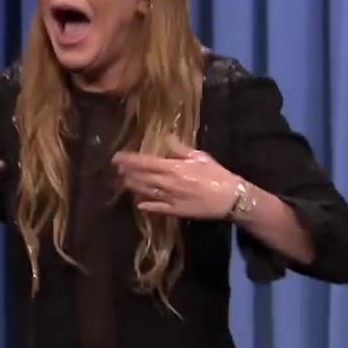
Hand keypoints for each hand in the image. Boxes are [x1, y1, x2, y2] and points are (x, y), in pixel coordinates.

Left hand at [112, 136, 240, 219]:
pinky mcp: (175, 211)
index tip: (117, 157)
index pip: (146, 162)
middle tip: (117, 169)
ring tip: (123, 181)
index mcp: (174, 168)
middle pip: (142, 177)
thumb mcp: (200, 157)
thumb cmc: (217, 175)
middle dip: (127, 172)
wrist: (231, 199)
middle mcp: (168, 183)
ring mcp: (170, 199)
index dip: (130, 160)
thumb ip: (180, 149)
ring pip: (146, 192)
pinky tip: (138, 203)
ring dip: (133, 186)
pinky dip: (146, 205)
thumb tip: (166, 137)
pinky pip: (157, 208)